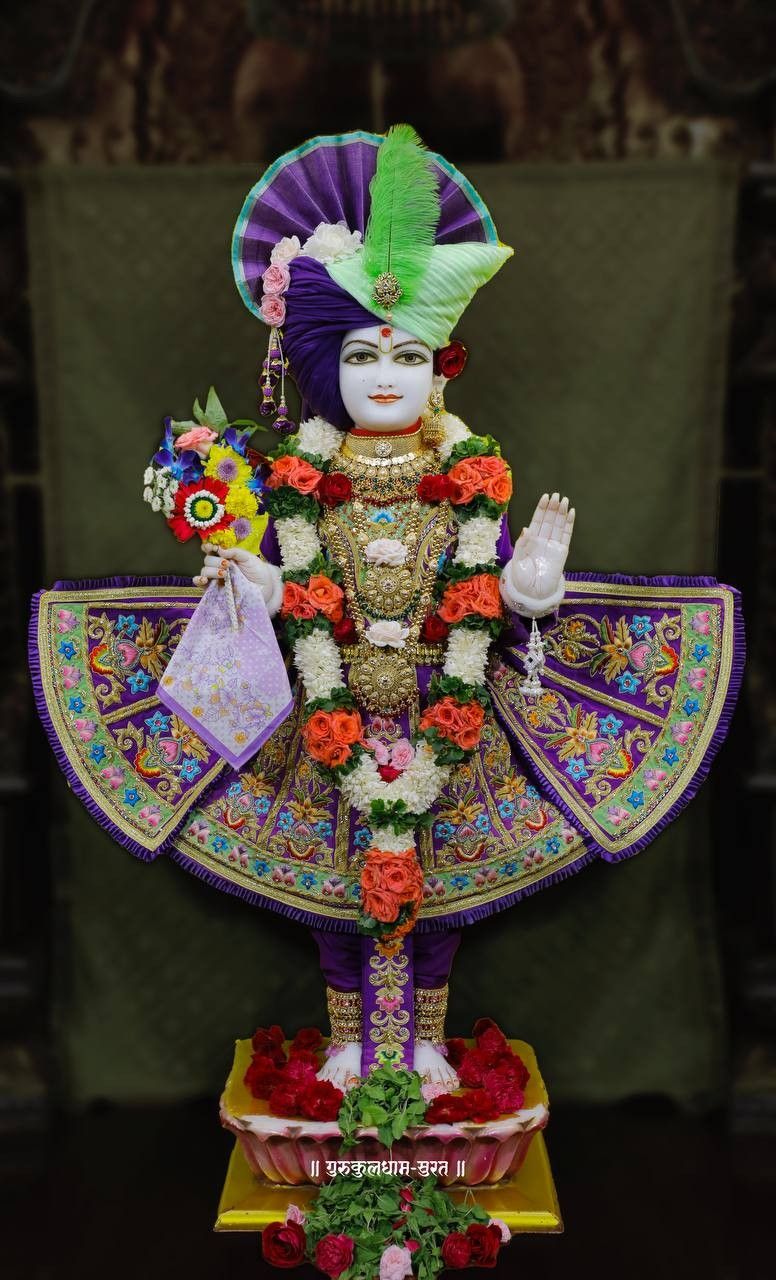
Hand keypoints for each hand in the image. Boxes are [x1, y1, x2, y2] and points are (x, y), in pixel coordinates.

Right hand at [193, 544, 282, 614]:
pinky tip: (204, 579)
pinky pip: (201, 585)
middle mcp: (219, 567)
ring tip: (223, 574)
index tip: (212, 547)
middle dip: (215, 561)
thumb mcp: (248, 557)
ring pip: (204, 571)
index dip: (209, 547)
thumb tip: (219, 549)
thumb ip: (234, 552)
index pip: (212, 550)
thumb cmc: (257, 571)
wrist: (265, 588)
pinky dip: (199, 581)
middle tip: (226, 565)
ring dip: (211, 571)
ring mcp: (216, 579)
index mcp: (226, 557)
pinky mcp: (215, 591)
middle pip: (208, 560)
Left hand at [502, 492, 574, 614]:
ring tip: (564, 500)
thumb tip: (527, 528)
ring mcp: (553, 545)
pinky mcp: (562, 552)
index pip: (537, 521)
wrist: (533, 594)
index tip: (545, 497)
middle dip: (552, 508)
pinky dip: (569, 524)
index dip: (541, 509)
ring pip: (558, 525)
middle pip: (549, 520)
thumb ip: (522, 544)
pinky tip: (571, 513)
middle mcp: (543, 540)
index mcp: (531, 541)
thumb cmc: (522, 579)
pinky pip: (566, 535)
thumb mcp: (517, 560)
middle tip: (556, 495)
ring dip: (561, 513)